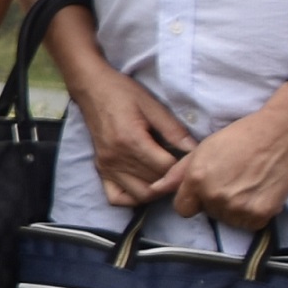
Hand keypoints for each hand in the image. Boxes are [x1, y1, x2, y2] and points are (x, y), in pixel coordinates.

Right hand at [68, 61, 198, 207]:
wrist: (92, 89)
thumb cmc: (123, 93)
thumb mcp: (152, 106)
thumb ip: (173, 130)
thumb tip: (195, 149)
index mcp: (131, 140)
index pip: (166, 168)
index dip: (183, 165)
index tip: (192, 158)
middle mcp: (116, 159)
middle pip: (156, 183)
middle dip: (174, 178)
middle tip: (184, 168)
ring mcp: (107, 167)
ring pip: (141, 195)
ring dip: (158, 189)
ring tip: (167, 176)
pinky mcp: (101, 169)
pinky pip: (117, 198)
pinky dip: (133, 198)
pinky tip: (145, 185)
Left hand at [165, 96, 287, 233]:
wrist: (282, 133)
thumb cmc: (241, 136)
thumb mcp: (203, 149)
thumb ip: (177, 173)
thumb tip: (154, 189)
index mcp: (197, 180)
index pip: (183, 209)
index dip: (193, 199)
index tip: (205, 190)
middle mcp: (215, 196)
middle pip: (208, 213)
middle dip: (215, 201)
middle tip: (233, 179)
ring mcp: (238, 207)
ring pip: (228, 220)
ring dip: (235, 209)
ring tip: (247, 184)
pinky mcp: (261, 214)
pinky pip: (250, 224)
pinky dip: (254, 214)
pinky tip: (259, 193)